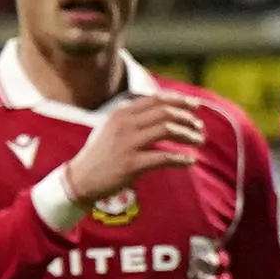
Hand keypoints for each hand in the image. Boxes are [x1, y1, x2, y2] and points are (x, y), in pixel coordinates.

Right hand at [63, 94, 203, 209]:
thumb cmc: (100, 154)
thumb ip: (133, 116)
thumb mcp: (111, 127)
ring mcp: (127, 144)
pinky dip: (181, 158)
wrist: (79, 179)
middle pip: (165, 113)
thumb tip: (164, 107)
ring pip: (167, 130)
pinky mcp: (130, 164)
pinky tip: (190, 161)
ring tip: (199, 141)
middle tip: (199, 127)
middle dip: (187, 118)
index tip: (196, 106)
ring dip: (188, 135)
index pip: (156, 99)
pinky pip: (164, 157)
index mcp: (121, 113)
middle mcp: (124, 124)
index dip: (179, 100)